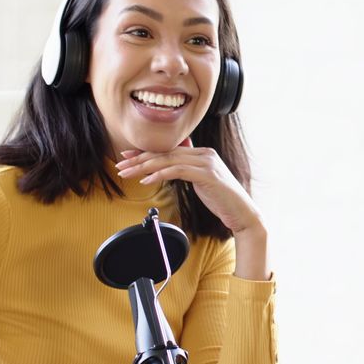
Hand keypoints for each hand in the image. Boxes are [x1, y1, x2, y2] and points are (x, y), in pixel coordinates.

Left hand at [116, 143, 261, 234]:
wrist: (242, 213)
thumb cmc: (222, 200)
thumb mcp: (202, 181)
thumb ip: (189, 169)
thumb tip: (172, 164)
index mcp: (202, 153)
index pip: (168, 149)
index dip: (146, 152)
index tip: (127, 155)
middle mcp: (204, 153)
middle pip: (165, 152)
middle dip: (140, 158)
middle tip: (121, 163)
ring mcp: (206, 162)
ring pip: (168, 160)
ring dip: (144, 166)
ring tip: (128, 173)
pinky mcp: (207, 174)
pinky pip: (177, 171)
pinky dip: (159, 174)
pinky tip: (146, 180)